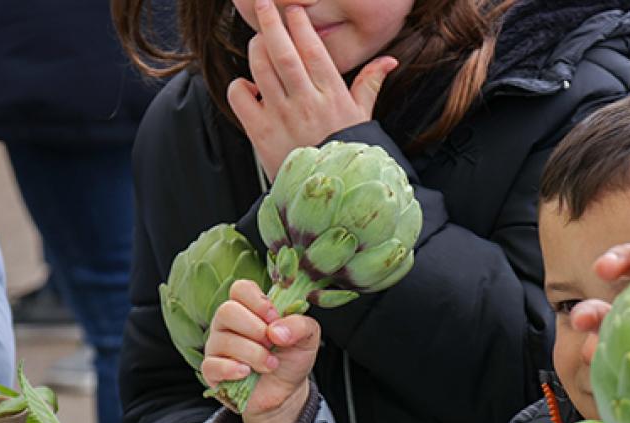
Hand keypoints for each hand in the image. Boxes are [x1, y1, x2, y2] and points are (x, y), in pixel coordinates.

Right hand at [201, 279, 319, 422]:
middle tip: (272, 344)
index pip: (240, 289)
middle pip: (227, 311)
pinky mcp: (212, 371)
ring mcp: (217, 346)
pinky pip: (212, 364)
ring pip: (223, 340)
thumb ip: (301, 325)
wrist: (286, 392)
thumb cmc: (291, 359)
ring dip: (254, 354)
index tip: (274, 318)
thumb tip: (276, 330)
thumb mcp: (308, 339)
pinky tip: (247, 373)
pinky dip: (232, 369)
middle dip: (256, 330)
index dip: (258, 302)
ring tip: (270, 365)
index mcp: (249, 309)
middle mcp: (228, 324)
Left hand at [227, 0, 396, 178]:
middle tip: (263, 3)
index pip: (312, 49)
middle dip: (270, 21)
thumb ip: (370, 84)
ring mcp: (282, 116)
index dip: (299, 24)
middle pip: (282, 50)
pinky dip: (240, 85)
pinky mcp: (261, 132)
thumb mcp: (364, 118)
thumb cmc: (347, 153)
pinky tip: (251, 87)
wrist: (333, 197)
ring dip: (255, 48)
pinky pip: (240, 96)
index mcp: (332, 95)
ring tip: (259, 42)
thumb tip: (389, 61)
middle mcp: (306, 102)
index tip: (293, 11)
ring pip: (260, 66)